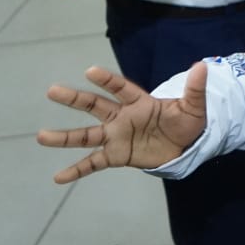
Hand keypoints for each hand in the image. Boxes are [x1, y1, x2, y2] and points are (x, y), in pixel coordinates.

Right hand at [37, 62, 208, 182]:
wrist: (186, 147)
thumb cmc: (187, 122)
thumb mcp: (194, 107)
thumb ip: (195, 88)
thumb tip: (203, 66)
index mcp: (139, 102)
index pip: (120, 88)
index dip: (107, 80)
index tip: (90, 71)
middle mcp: (122, 117)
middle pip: (95, 106)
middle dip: (74, 99)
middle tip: (52, 91)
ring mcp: (116, 136)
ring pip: (86, 136)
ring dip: (64, 137)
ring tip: (41, 136)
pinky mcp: (116, 156)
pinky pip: (93, 163)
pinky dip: (76, 170)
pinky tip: (58, 178)